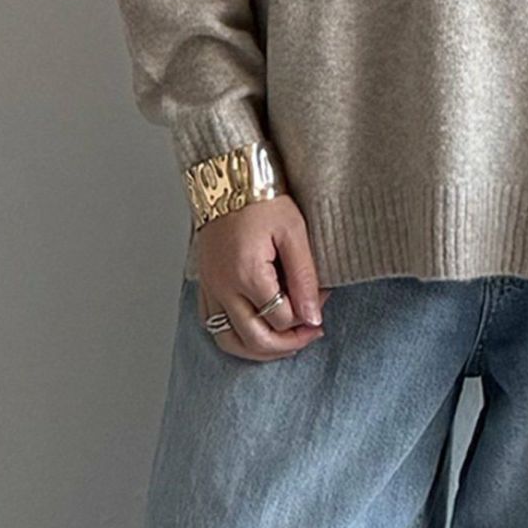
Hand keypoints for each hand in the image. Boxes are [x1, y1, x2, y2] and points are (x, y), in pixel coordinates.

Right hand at [194, 194, 331, 360]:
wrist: (228, 178)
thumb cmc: (261, 199)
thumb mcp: (293, 232)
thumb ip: (304, 277)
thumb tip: (313, 316)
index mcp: (248, 273)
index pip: (282, 317)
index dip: (308, 315)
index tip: (322, 298)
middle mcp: (224, 287)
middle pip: (256, 339)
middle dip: (288, 343)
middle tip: (311, 333)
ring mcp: (210, 288)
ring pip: (230, 341)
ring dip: (260, 350)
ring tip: (286, 341)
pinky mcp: (204, 285)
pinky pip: (213, 326)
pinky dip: (235, 338)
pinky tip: (256, 332)